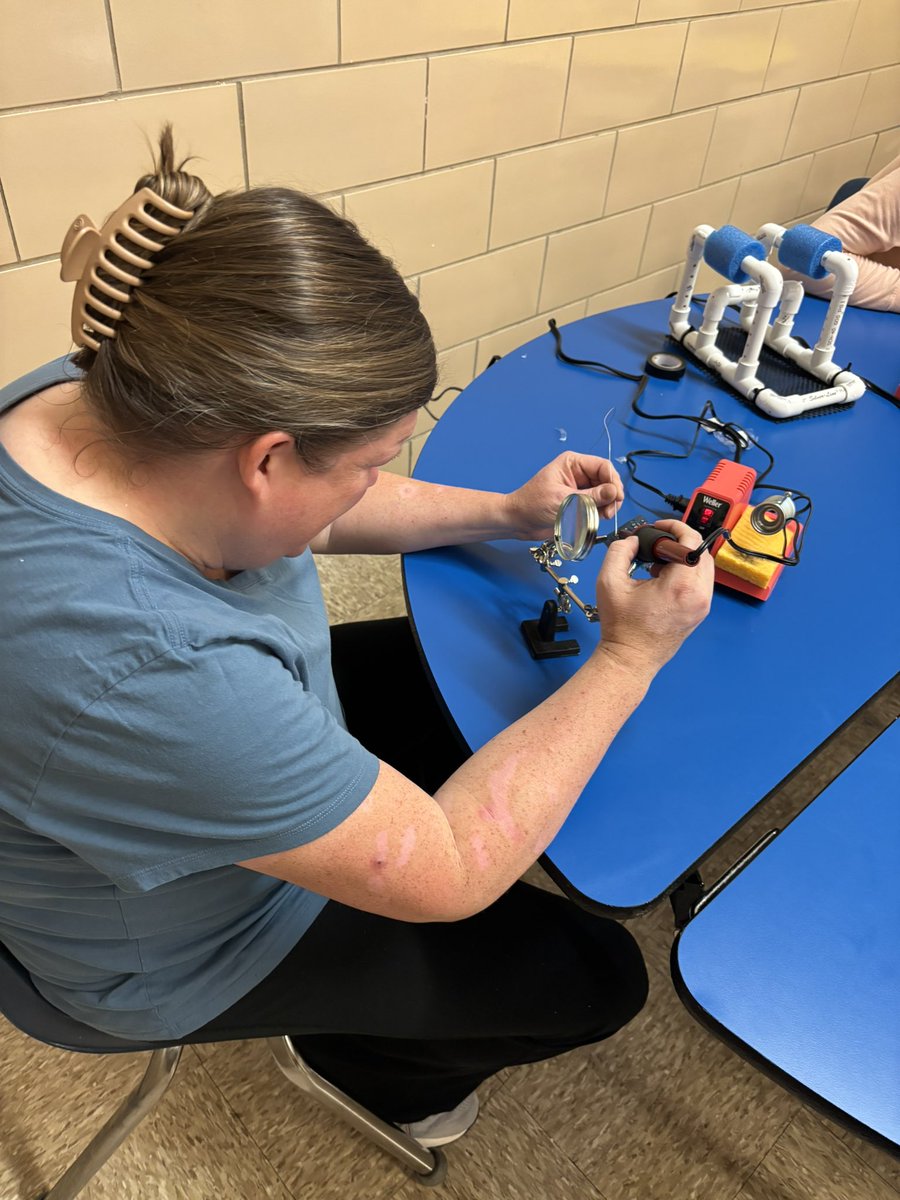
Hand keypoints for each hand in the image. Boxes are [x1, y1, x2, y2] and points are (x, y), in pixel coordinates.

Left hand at [504, 452, 623, 540]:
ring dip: (606, 506)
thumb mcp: (563, 500)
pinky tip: (591, 519)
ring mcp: (580, 489)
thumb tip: (614, 491)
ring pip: (605, 495)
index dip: (613, 481)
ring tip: (600, 516)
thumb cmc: (532, 505)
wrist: (519, 522)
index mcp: (572, 463)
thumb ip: (591, 496)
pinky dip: (598, 514)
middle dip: (611, 496)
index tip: (617, 497)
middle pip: (607, 481)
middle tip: (609, 511)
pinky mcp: (579, 503)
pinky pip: (597, 506)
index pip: (603, 466)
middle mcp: (579, 474)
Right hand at [594, 519, 713, 674]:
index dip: (674, 526)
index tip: (658, 527)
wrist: (631, 658)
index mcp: (681, 585)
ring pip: (704, 566)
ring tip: (658, 562)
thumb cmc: (622, 627)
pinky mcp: (700, 611)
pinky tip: (663, 578)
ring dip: (684, 556)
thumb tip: (633, 541)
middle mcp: (699, 595)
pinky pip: (701, 581)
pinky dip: (686, 571)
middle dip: (679, 541)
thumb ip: (619, 551)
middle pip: (701, 551)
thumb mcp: (609, 582)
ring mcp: (703, 605)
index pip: (691, 541)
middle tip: (658, 542)